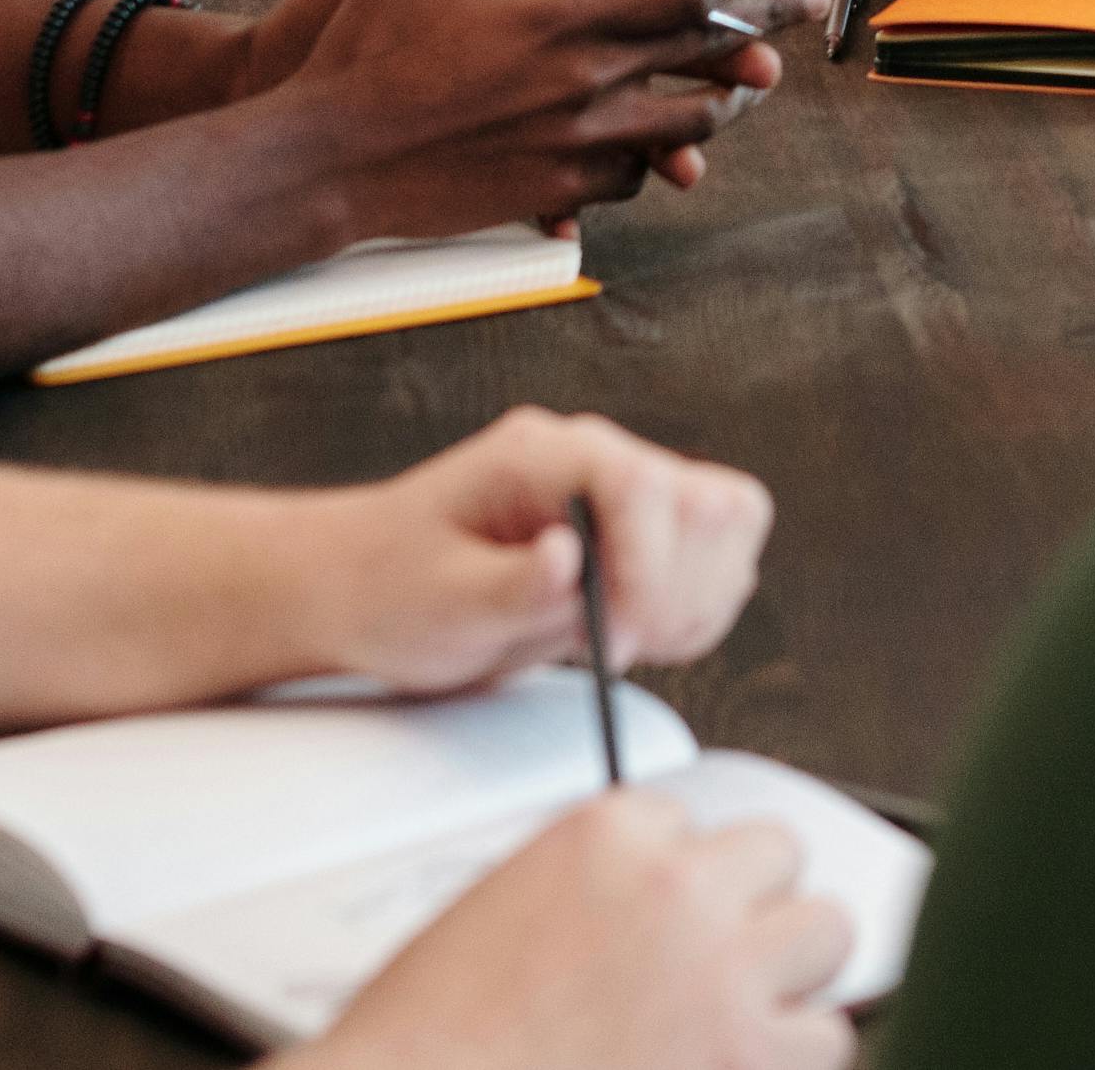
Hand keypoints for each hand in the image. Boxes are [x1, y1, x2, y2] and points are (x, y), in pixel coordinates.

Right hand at [238, 0, 824, 231]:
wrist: (327, 159)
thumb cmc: (368, 49)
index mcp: (563, 19)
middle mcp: (586, 85)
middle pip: (706, 58)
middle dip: (767, 24)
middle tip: (813, 2)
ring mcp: (576, 146)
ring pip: (684, 127)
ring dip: (719, 100)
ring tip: (743, 84)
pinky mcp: (555, 190)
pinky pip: (631, 174)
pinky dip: (651, 154)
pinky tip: (655, 144)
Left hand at [297, 405, 777, 691]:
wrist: (368, 586)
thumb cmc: (391, 585)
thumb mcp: (437, 600)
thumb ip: (509, 585)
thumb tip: (569, 561)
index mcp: (543, 454)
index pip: (642, 483)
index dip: (647, 565)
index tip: (614, 632)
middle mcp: (594, 463)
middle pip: (708, 501)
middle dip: (677, 587)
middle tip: (616, 640)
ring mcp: (622, 497)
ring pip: (727, 530)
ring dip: (691, 602)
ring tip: (619, 639)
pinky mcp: (641, 539)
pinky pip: (714, 567)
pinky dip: (692, 614)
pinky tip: (634, 636)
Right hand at [309, 789, 852, 1069]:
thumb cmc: (435, 1037)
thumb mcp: (500, 913)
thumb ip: (593, 890)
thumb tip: (648, 909)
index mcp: (607, 834)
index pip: (689, 819)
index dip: (676, 875)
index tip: (662, 913)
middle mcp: (678, 884)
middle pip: (780, 853)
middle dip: (755, 904)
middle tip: (723, 955)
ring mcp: (723, 967)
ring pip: (827, 931)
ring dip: (791, 972)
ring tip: (750, 1010)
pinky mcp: (749, 1051)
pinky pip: (829, 1036)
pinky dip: (795, 1054)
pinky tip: (745, 1064)